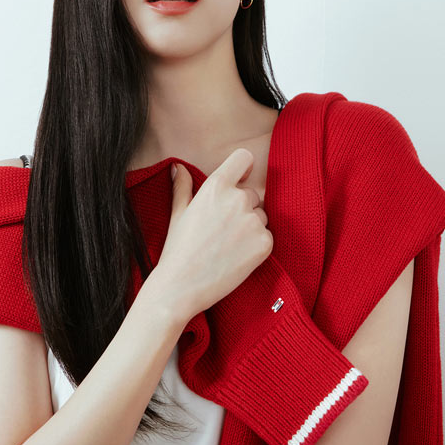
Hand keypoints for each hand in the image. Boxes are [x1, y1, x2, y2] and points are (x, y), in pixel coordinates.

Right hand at [154, 148, 272, 318]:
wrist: (181, 286)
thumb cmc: (177, 250)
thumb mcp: (177, 213)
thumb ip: (183, 187)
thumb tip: (178, 167)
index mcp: (216, 186)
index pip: (244, 158)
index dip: (243, 169)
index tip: (239, 180)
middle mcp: (238, 199)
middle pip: (252, 194)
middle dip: (242, 208)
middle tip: (221, 231)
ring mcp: (253, 221)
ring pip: (261, 216)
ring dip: (250, 227)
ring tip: (227, 246)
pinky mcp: (265, 243)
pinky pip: (267, 236)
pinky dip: (256, 246)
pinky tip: (236, 257)